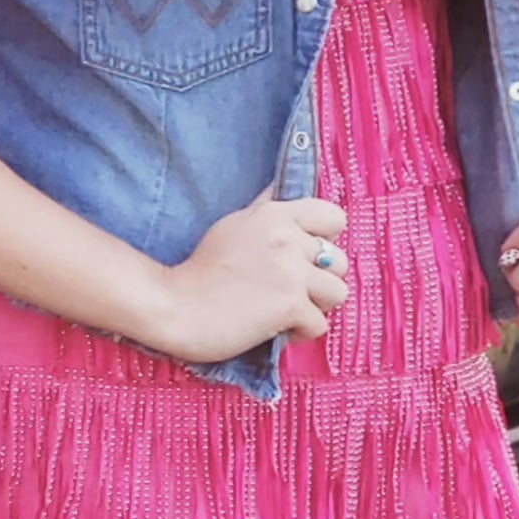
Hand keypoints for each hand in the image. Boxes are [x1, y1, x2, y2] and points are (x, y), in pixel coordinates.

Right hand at [154, 183, 349, 363]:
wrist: (177, 305)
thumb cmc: (202, 268)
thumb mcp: (233, 224)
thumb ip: (265, 208)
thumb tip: (281, 187)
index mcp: (274, 214)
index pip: (334, 215)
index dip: (326, 239)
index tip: (304, 254)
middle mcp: (287, 238)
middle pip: (341, 261)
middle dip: (320, 280)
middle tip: (288, 288)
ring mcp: (290, 272)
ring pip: (338, 294)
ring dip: (315, 307)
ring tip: (284, 309)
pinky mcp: (290, 306)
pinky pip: (320, 325)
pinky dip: (299, 332)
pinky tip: (273, 327)